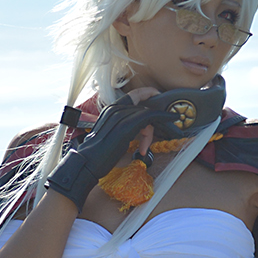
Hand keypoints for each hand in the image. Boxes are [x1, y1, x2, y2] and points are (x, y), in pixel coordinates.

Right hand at [44, 97, 169, 208]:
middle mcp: (114, 109)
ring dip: (153, 129)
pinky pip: (149, 116)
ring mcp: (120, 116)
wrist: (87, 164)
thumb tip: (138, 130)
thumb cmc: (97, 155)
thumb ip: (122, 129)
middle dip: (153, 118)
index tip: (158, 96)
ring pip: (146, 113)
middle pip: (142, 106)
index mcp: (109, 110)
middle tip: (160, 128)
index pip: (132, 96)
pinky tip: (171, 120)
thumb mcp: (110, 136)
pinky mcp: (126, 126)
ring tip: (144, 147)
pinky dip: (162, 117)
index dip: (147, 94)